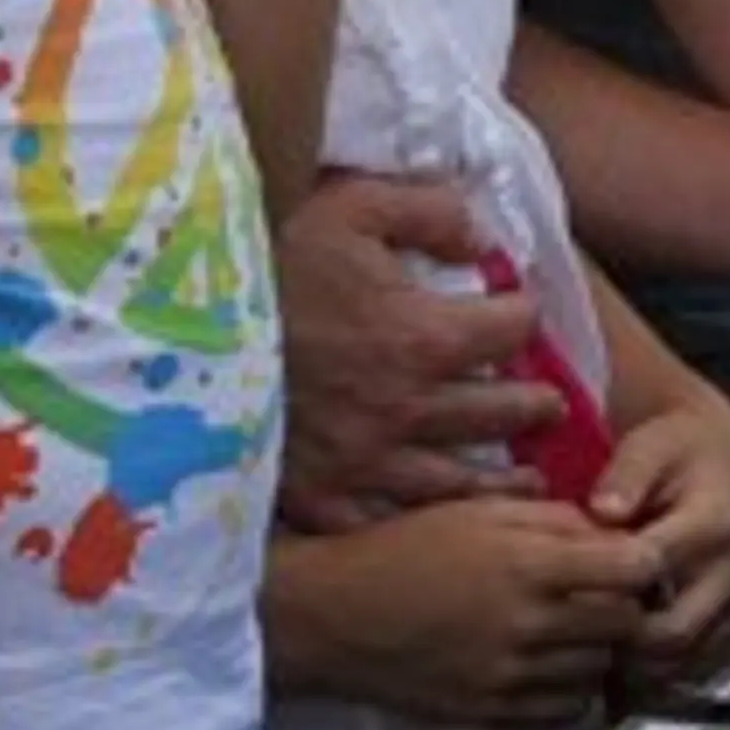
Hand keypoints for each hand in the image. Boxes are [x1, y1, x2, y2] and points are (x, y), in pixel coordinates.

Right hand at [270, 500, 663, 724]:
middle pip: (626, 625)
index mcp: (529, 563)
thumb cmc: (406, 547)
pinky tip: (553, 662)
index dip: (647, 561)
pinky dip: (571, 687)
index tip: (638, 556)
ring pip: (599, 670)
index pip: (634, 569)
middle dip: (630, 606)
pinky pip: (563, 709)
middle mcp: (529, 623)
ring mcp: (511, 674)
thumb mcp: (479, 510)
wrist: (337, 615)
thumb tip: (611, 531)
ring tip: (582, 626)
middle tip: (615, 593)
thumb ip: (552, 519)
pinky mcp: (492, 711)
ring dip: (602, 648)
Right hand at [275, 175, 568, 530]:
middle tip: (552, 407)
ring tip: (527, 482)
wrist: (177, 329)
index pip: (512, 328)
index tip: (523, 314)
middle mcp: (408, 408)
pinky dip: (416, 522)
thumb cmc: (268, 259)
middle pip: (499, 412)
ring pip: (457, 482)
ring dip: (501, 480)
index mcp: (425, 336)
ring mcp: (366, 461)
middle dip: (533, 404)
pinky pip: (384, 521)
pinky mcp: (320, 496)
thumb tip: (482, 236)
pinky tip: (436, 523)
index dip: (524, 314)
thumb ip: (427, 211)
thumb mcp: (351, 205)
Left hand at [587, 400, 729, 662]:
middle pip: (674, 632)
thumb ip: (627, 474)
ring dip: (626, 664)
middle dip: (616, 640)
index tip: (559, 586)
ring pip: (676, 659)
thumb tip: (603, 512)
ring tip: (573, 653)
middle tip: (561, 634)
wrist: (718, 457)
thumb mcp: (651, 444)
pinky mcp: (716, 621)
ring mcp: (726, 603)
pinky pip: (677, 661)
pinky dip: (638, 668)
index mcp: (715, 522)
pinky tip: (596, 659)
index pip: (657, 567)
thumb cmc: (674, 447)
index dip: (605, 583)